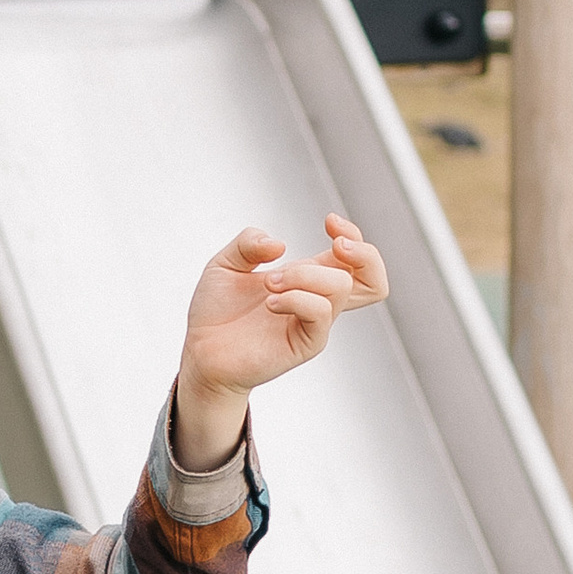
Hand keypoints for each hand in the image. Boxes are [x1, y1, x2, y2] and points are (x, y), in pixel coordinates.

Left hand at [170, 214, 387, 466]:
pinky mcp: (305, 344)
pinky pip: (320, 314)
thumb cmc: (216, 311)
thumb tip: (280, 244)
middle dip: (360, 252)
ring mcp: (313, 323)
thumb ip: (248, 243)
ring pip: (342, 288)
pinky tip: (270, 303)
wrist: (199, 351)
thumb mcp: (225, 263)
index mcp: (308, 278)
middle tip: (330, 243)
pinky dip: (297, 299)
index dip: (355, 236)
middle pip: (373, 279)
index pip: (356, 259)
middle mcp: (317, 300)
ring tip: (270, 283)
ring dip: (305, 274)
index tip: (328, 222)